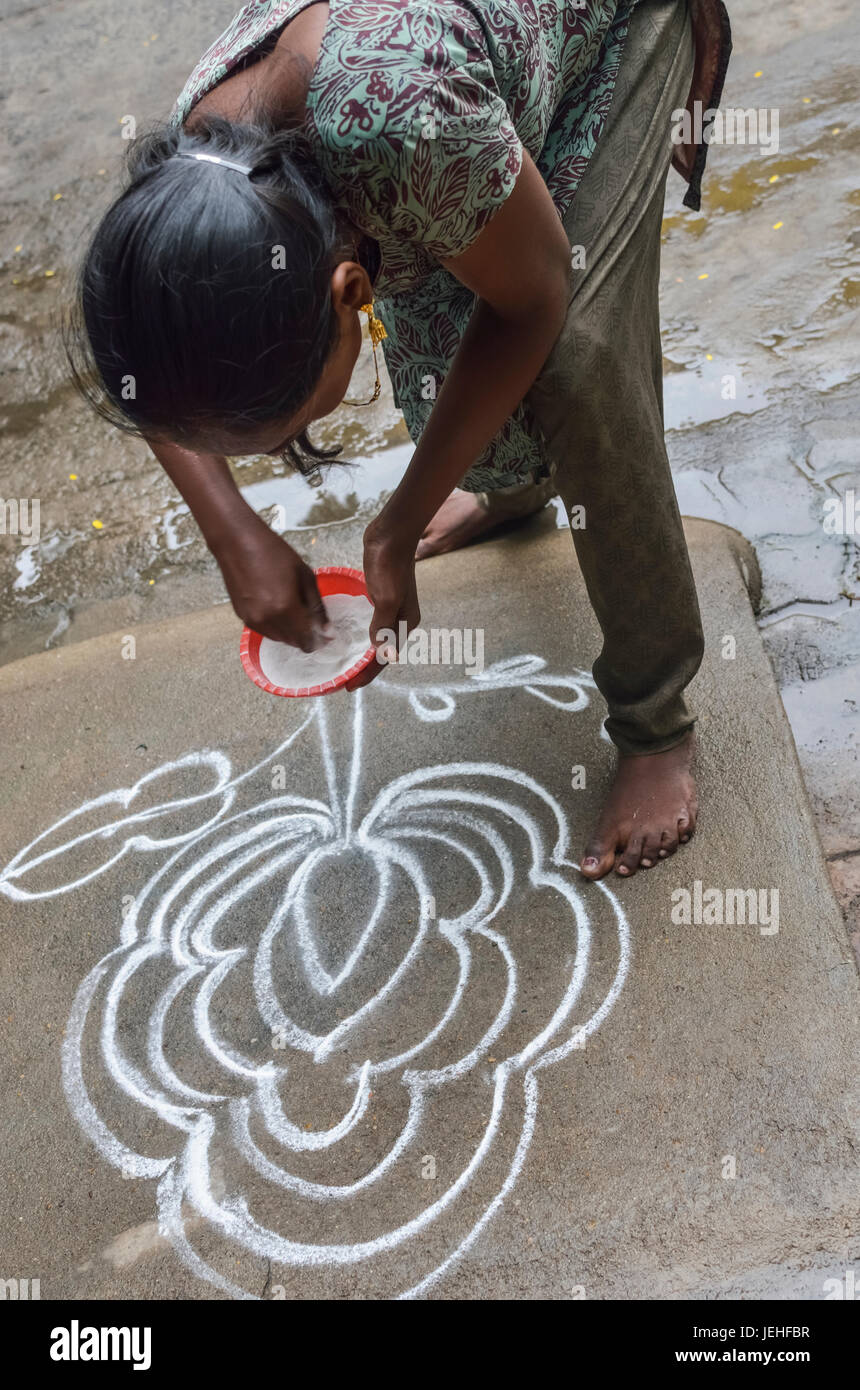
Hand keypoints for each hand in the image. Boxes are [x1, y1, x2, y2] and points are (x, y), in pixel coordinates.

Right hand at [214, 516, 328, 651]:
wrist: (238, 542)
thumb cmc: (273, 553)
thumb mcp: (305, 575)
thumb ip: (317, 606)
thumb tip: (327, 630)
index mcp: (285, 608)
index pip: (306, 642)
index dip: (319, 641)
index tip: (326, 634)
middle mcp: (267, 619)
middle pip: (293, 642)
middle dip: (306, 635)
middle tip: (314, 620)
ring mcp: (252, 620)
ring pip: (279, 638)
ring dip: (290, 631)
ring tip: (295, 610)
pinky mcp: (242, 616)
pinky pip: (265, 630)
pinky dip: (276, 625)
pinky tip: (279, 608)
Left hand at [344, 513, 419, 691]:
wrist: (391, 533)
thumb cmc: (390, 564)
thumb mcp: (385, 597)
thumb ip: (383, 625)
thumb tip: (384, 655)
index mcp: (406, 623)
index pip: (386, 658)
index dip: (367, 674)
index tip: (348, 686)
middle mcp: (402, 620)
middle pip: (382, 652)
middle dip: (364, 668)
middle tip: (343, 681)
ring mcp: (392, 608)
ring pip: (376, 639)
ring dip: (362, 653)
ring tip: (344, 664)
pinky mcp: (381, 597)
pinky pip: (371, 624)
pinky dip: (361, 636)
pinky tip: (348, 638)